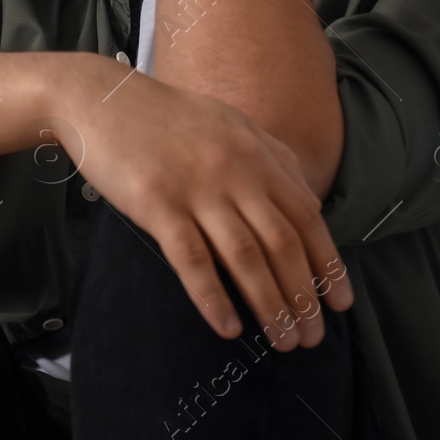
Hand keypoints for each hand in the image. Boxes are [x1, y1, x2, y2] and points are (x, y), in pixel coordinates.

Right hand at [53, 56, 352, 349]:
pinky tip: (228, 328)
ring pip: (246, 257)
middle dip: (304, 296)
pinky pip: (191, 259)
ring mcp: (195, 188)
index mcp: (254, 153)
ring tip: (282, 341)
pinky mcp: (156, 204)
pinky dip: (213, 297)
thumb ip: (271, 157)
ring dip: (269, 305)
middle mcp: (233, 171)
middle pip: (282, 243)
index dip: (328, 262)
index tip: (340, 301)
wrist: (99, 98)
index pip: (305, 215)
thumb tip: (309, 199)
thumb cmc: (162, 115)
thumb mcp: (227, 122)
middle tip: (312, 337)